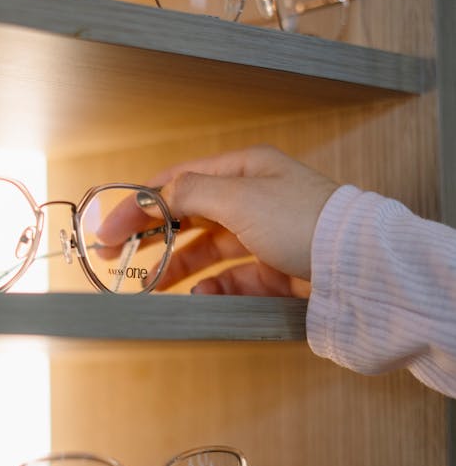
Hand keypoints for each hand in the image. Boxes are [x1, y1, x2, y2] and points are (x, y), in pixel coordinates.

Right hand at [98, 145, 338, 295]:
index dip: (139, 202)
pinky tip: (200, 295)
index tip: (109, 226)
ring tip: (149, 284)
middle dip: (151, 235)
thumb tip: (154, 195)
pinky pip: (231, 279)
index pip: (178, 181)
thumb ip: (189, 194)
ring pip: (207, 250)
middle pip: (188, 216)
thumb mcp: (239, 198)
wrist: (356, 265)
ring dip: (177, 267)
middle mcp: (251, 200)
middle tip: (114, 255)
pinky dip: (212, 288)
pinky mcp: (274, 271)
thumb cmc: (304, 220)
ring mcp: (263, 236)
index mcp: (243, 170)